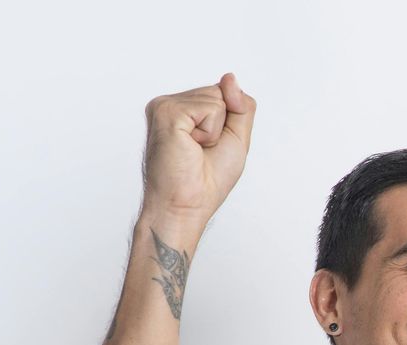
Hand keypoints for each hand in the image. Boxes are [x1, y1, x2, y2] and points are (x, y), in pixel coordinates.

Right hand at [140, 74, 255, 228]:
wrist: (187, 204)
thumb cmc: (208, 179)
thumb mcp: (237, 138)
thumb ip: (240, 106)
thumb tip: (230, 78)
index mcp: (183, 109)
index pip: (222, 94)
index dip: (229, 123)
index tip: (211, 147)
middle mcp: (171, 104)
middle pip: (220, 92)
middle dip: (224, 125)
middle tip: (203, 150)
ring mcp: (166, 105)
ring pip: (217, 98)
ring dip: (217, 131)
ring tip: (196, 149)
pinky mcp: (167, 110)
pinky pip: (210, 108)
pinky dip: (211, 132)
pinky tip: (191, 145)